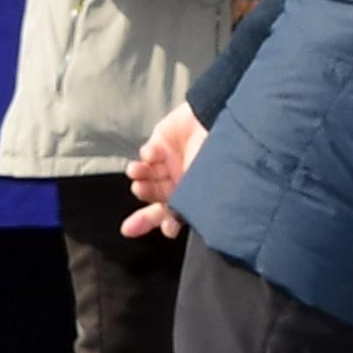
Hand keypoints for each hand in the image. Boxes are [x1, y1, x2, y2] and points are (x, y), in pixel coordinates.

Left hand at [121, 103, 210, 239]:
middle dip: (145, 194)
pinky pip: (146, 154)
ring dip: (139, 176)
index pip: (172, 213)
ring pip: (146, 175)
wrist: (214, 121)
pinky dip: (145, 156)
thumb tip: (168, 231)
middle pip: (155, 194)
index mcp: (190, 193)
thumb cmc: (214, 157)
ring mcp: (168, 162)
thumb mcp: (201, 187)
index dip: (163, 222)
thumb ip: (182, 208)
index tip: (164, 229)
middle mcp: (178, 179)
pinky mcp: (159, 143)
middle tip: (139, 189)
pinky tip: (151, 154)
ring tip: (137, 173)